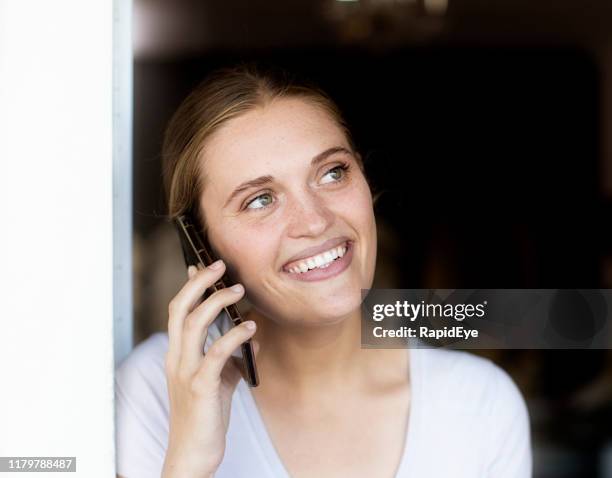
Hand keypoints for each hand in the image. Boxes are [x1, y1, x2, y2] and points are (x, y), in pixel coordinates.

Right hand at [161, 261, 258, 477]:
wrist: (193, 454)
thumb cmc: (206, 416)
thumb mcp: (221, 381)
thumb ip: (234, 357)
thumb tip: (254, 336)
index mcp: (177, 355)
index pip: (177, 312)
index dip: (189, 287)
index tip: (201, 267)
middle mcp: (176, 359)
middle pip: (179, 309)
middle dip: (199, 283)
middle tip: (219, 266)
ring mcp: (186, 372)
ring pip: (194, 325)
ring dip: (216, 303)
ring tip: (238, 289)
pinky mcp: (201, 387)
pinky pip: (216, 354)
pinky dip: (234, 336)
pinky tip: (250, 328)